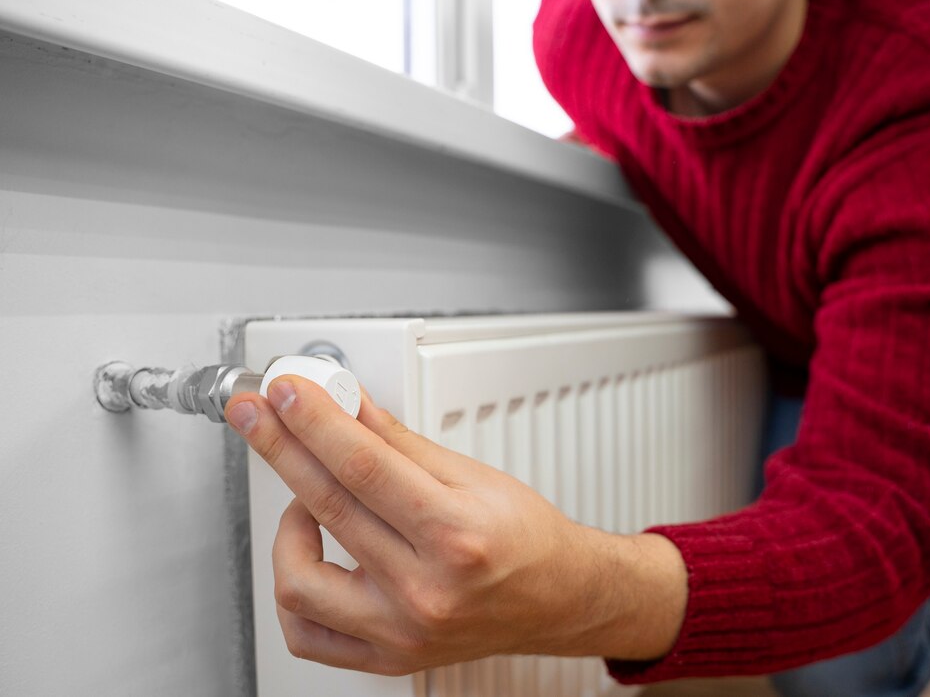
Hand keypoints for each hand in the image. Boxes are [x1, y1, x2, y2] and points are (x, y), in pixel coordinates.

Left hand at [225, 375, 686, 674]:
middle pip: (327, 507)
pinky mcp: (387, 657)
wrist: (555, 598)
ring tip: (308, 499)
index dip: (314, 421)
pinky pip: (307, 633)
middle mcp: (427, 591)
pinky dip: (294, 588)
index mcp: (457, 535)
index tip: (284, 390)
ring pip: (299, 581)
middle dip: (281, 446)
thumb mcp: (472, 475)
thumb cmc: (524, 537)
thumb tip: (346, 404)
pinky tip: (308, 552)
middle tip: (256, 412)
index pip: (363, 466)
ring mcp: (402, 632)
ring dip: (287, 525)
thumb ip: (397, 442)